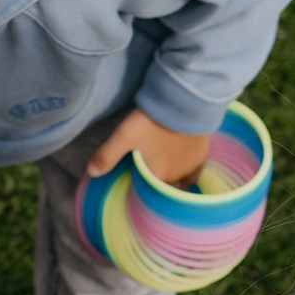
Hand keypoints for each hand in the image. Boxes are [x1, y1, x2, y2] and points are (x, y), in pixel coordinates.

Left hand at [87, 109, 212, 186]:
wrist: (184, 102)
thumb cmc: (153, 121)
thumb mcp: (125, 136)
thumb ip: (108, 154)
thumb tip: (92, 172)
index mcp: (156, 177)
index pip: (147, 192)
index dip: (141, 188)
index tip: (135, 181)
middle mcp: (175, 177)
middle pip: (163, 186)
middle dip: (155, 181)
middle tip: (146, 169)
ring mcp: (191, 166)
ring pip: (181, 180)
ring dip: (173, 177)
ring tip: (164, 168)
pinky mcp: (202, 154)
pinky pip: (196, 172)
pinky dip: (190, 173)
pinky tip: (185, 168)